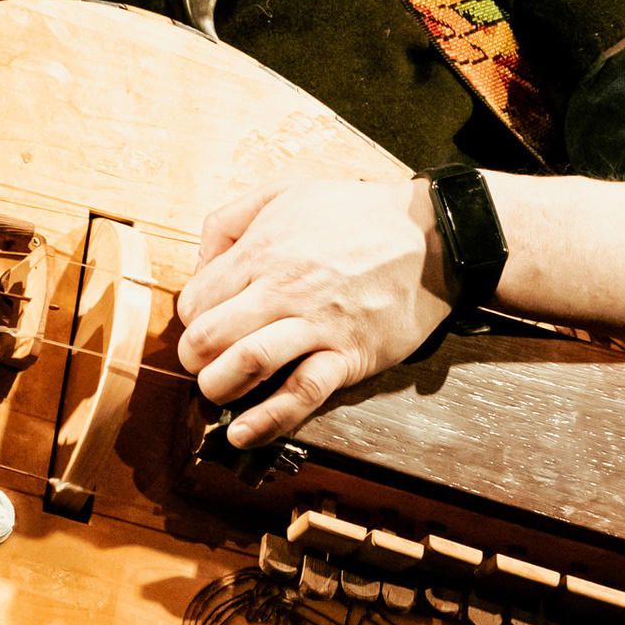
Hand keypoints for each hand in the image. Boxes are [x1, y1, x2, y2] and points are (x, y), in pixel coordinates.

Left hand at [173, 180, 455, 446]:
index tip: (206, 325)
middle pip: (209, 336)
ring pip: (246, 364)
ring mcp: (316, 325)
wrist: (431, 236)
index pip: (196, 300)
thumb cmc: (359, 214)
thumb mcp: (285, 191)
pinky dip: (267, 419)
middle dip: (195, 358)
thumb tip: (200, 262)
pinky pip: (301, 393)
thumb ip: (230, 220)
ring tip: (220, 392)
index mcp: (262, 251)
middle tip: (204, 364)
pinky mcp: (349, 355)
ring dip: (220, 387)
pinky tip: (244, 433)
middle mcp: (282, 289)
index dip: (193, 319)